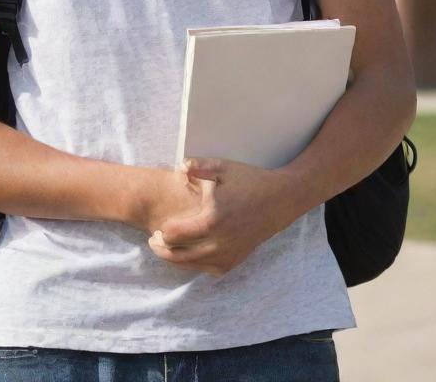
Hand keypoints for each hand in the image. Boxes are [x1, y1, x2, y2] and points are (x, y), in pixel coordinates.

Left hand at [146, 158, 304, 277]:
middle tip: (154, 241)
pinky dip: (196, 265)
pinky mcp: (236, 259)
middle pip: (179, 256)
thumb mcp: (223, 167)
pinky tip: (190, 255)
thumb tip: (179, 166)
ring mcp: (229, 253)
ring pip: (192, 266)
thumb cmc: (250, 180)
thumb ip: (198, 166)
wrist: (280, 199)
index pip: (174, 235)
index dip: (162, 232)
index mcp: (212, 219)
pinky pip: (209, 269)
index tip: (158, 227)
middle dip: (162, 250)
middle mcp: (219, 242)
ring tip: (168, 249)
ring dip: (176, 259)